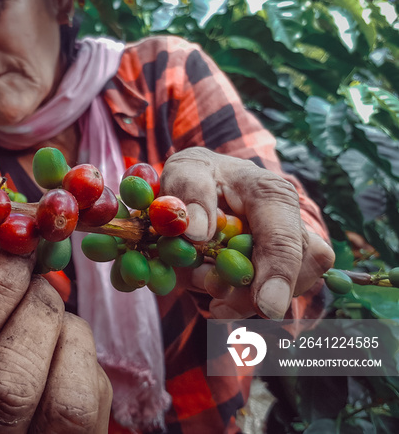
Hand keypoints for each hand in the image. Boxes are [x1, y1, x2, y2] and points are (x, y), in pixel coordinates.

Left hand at [161, 147, 334, 320]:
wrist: (205, 182)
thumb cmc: (197, 175)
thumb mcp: (185, 170)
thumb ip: (189, 193)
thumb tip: (197, 231)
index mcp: (270, 193)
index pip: (284, 239)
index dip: (278, 274)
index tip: (265, 307)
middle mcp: (291, 221)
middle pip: (292, 272)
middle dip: (250, 294)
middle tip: (212, 294)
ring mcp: (291, 248)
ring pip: (281, 290)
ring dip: (239, 297)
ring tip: (201, 277)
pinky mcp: (279, 269)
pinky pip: (263, 297)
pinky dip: (235, 299)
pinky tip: (210, 284)